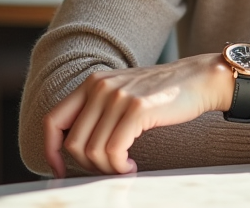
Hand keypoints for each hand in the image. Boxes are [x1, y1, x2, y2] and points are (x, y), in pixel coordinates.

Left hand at [43, 53, 230, 177]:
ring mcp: (117, 96)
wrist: (198, 79)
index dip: (50, 151)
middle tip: (109, 169)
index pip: (53, 121)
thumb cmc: (162, 94)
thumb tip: (75, 148)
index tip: (60, 170)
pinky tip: (132, 165)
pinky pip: (114, 151)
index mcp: (92, 83)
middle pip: (73, 143)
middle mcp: (100, 86)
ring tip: (124, 167)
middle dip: (88, 166)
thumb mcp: (122, 94)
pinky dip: (120, 167)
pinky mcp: (136, 109)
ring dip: (108, 169)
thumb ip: (98, 111)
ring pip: (92, 151)